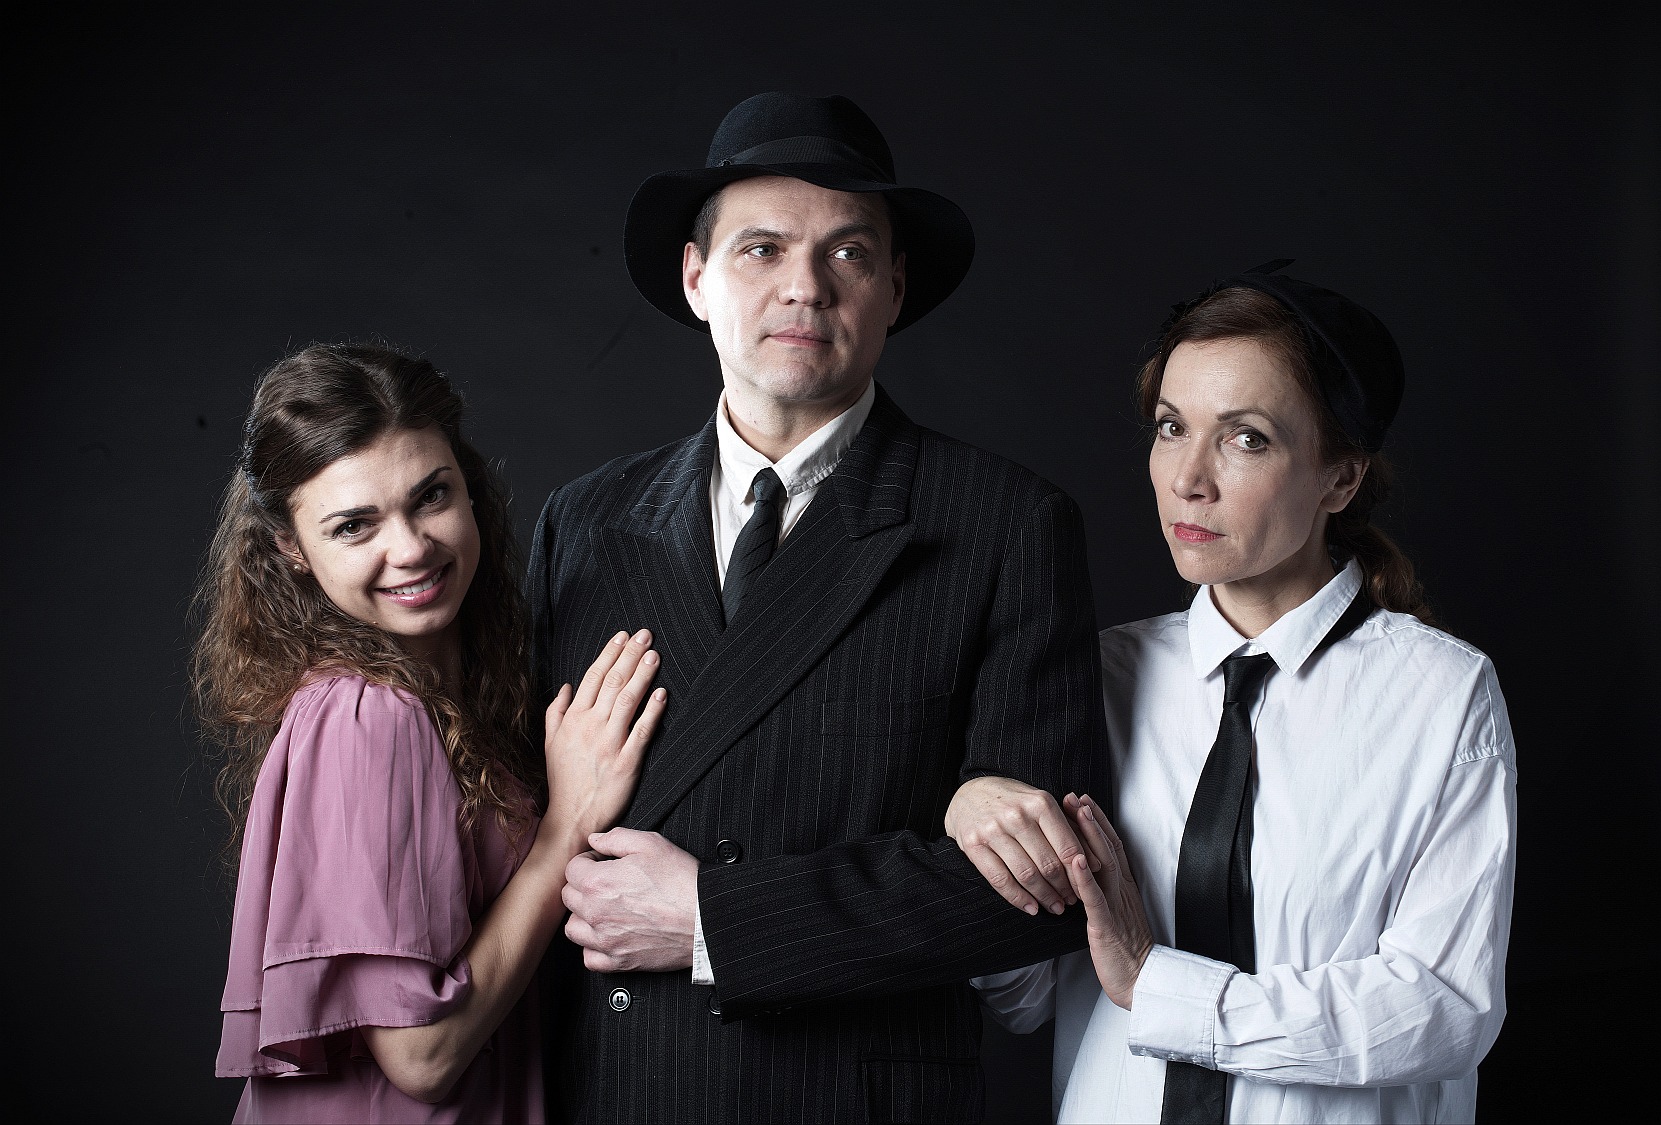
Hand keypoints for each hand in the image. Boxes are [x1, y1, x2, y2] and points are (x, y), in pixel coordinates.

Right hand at [544, 629, 667, 845]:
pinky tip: (661, 694)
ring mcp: (609, 743)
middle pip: (613, 682)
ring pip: (628, 701)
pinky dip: (652, 712)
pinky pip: (642, 732)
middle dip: (630, 655)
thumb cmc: (563, 780)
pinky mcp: (626, 762)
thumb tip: (564, 687)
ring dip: (643, 675)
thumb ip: (555, 712)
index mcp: (572, 719)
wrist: (571, 817)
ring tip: (654, 655)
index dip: (610, 653)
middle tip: (646, 635)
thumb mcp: (550, 743)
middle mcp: (590, 726)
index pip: (593, 677)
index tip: (623, 636)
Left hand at [563, 828, 698, 971]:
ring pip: (573, 928)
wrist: (706, 917)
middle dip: (583, 885)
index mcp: (599, 882)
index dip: (588, 860)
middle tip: (606, 882)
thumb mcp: (651, 844)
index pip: (572, 869)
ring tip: (603, 908)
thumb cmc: (682, 881)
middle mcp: (597, 913)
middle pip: (569, 897)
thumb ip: (616, 838)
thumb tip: (595, 840)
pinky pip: (589, 957)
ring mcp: (606, 940)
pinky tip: (608, 934)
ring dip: (583, 916)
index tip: (602, 862)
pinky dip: (594, 947)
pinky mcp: (618, 961)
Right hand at [944, 776, 1092, 915]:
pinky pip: (1000, 880)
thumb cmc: (1014, 802)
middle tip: (1070, 901)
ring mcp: (992, 830)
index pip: (1067, 847)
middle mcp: (1017, 815)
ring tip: (1054, 907)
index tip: (1084, 888)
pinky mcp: (972, 844)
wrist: (969, 794)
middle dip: (1063, 889)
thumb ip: (1069, 831)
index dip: (1078, 874)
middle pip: (1048, 864)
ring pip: (1026, 875)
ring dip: (1044, 897)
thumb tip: (1097, 864)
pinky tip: (1030, 908)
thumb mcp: (1042, 806)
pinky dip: (1018, 898)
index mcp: (1040, 803)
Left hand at [1064, 794, 1152, 1009]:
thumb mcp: (1117, 915)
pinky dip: (1084, 876)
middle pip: (1107, 847)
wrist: (1144, 982)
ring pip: (1102, 863)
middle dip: (1090, 819)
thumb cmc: (1127, 952)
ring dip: (1088, 835)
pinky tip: (1074, 858)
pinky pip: (1095, 897)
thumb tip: (1090, 874)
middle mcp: (1122, 891)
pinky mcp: (1106, 924)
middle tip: (1074, 795)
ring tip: (1076, 811)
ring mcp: (1115, 905)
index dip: (1097, 822)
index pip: (1112, 847)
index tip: (1082, 800)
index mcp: (1124, 888)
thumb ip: (1107, 893)